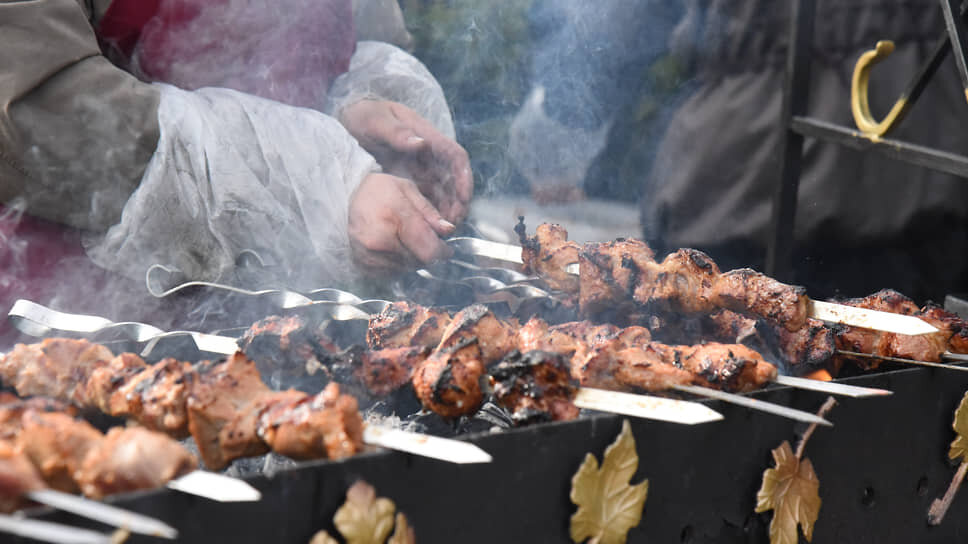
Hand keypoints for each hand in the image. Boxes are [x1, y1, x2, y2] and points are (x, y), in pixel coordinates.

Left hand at [340, 100, 471, 223]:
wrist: (347, 123)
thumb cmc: (363, 116)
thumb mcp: (376, 121)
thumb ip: (396, 132)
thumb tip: (422, 143)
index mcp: (427, 136)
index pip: (456, 157)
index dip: (464, 178)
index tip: (464, 198)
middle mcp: (428, 155)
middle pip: (453, 180)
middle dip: (457, 202)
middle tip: (451, 224)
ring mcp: (419, 169)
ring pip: (442, 193)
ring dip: (445, 211)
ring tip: (440, 232)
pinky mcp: (408, 181)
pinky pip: (424, 199)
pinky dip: (428, 214)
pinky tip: (424, 229)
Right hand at [348, 173, 454, 275]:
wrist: (346, 197)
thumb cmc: (379, 191)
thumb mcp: (408, 190)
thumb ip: (429, 213)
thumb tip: (448, 231)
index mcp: (393, 219)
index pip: (429, 250)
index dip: (442, 252)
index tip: (445, 248)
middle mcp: (378, 241)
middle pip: (419, 262)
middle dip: (427, 253)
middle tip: (423, 239)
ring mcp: (368, 256)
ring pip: (406, 269)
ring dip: (413, 259)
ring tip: (405, 239)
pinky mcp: (363, 265)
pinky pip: (391, 273)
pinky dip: (398, 264)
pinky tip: (393, 247)